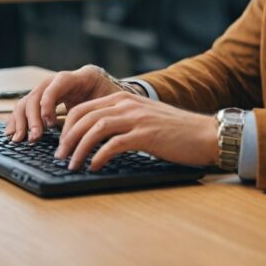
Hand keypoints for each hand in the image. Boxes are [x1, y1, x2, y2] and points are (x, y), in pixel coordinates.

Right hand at [4, 64, 121, 141]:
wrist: (117, 95)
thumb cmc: (117, 101)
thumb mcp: (113, 105)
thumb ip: (100, 114)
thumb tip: (90, 136)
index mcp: (83, 77)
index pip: (58, 82)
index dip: (49, 102)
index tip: (50, 123)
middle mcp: (63, 81)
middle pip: (37, 92)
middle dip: (32, 116)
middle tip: (34, 137)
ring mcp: (52, 90)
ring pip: (28, 100)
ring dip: (21, 120)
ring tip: (20, 139)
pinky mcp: (46, 101)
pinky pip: (26, 107)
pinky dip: (18, 120)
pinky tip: (12, 134)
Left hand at [55, 91, 218, 171]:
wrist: (204, 133)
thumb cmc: (174, 131)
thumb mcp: (143, 119)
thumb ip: (121, 121)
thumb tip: (95, 139)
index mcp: (124, 99)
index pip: (84, 109)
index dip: (67, 127)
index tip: (61, 145)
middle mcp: (127, 104)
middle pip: (85, 117)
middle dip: (67, 138)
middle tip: (61, 157)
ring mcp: (136, 118)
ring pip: (95, 129)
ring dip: (79, 149)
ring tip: (72, 165)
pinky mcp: (146, 135)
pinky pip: (114, 144)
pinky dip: (99, 156)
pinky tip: (94, 167)